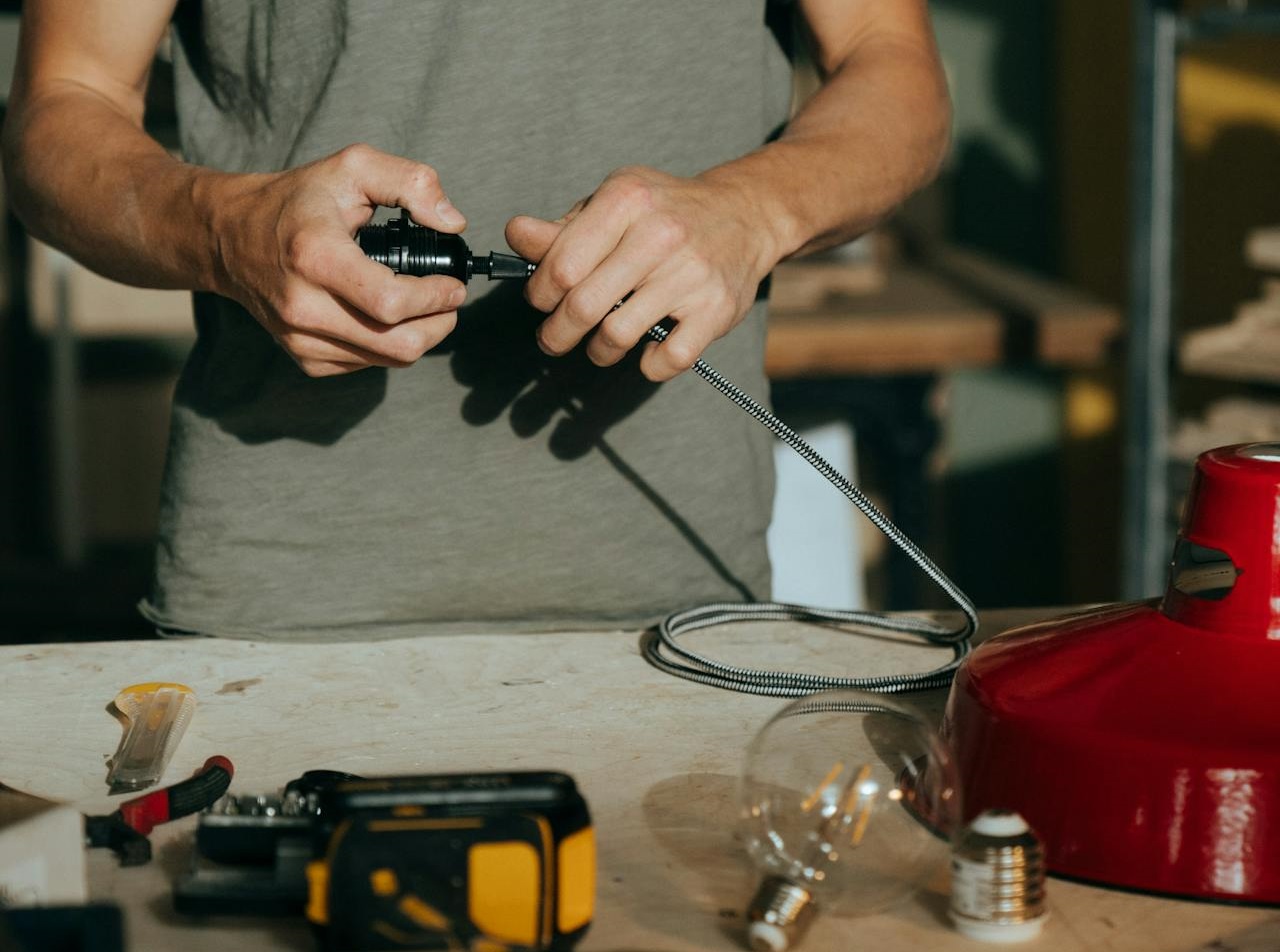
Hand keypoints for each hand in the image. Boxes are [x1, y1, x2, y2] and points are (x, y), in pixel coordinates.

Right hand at [201, 144, 468, 376]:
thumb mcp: (353, 167)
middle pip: (398, 344)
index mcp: (316, 256)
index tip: (453, 285)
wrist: (231, 236)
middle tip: (449, 301)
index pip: (392, 303)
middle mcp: (304, 305)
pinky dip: (389, 345)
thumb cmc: (298, 200)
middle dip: (439, 325)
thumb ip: (411, 183)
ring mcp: (301, 338)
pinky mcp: (303, 357)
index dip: (436, 299)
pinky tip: (386, 316)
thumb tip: (453, 221)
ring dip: (420, 337)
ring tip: (425, 307)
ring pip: (388, 360)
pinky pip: (367, 364)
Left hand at [505, 166, 777, 381]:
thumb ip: (563, 228)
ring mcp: (691, 274)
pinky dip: (649, 366)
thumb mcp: (614, 202)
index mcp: (626, 200)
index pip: (560, 266)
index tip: (542, 301)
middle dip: (557, 333)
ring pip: (617, 336)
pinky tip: (645, 352)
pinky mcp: (715, 310)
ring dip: (597, 351)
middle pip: (582, 305)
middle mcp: (659, 234)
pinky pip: (668, 359)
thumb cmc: (665, 211)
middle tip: (554, 338)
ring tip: (598, 345)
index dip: (539, 294)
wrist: (745, 214)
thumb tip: (516, 235)